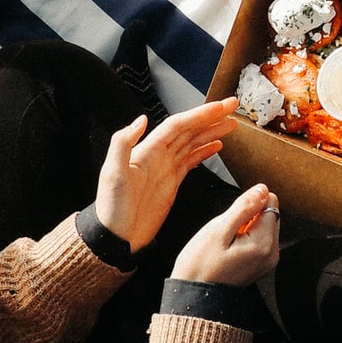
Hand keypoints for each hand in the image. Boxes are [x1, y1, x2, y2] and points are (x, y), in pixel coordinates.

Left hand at [95, 96, 239, 250]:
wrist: (115, 235)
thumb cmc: (110, 207)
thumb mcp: (112, 173)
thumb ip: (122, 143)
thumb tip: (140, 120)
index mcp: (147, 150)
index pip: (178, 125)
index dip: (200, 115)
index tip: (219, 107)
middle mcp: (158, 155)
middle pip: (189, 130)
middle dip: (211, 117)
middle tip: (231, 107)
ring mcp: (166, 168)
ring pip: (193, 143)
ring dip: (212, 131)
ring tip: (231, 123)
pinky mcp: (171, 183)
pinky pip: (191, 161)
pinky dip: (205, 151)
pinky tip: (217, 146)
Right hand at [173, 182, 280, 287]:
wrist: (194, 296)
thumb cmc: (200, 266)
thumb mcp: (218, 230)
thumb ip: (244, 207)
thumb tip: (262, 189)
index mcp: (264, 244)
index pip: (271, 204)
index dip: (250, 203)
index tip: (233, 217)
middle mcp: (271, 254)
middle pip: (269, 215)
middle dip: (249, 216)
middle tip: (227, 231)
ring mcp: (266, 262)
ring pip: (263, 227)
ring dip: (246, 227)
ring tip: (226, 242)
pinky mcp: (260, 266)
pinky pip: (258, 241)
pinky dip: (245, 239)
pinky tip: (229, 249)